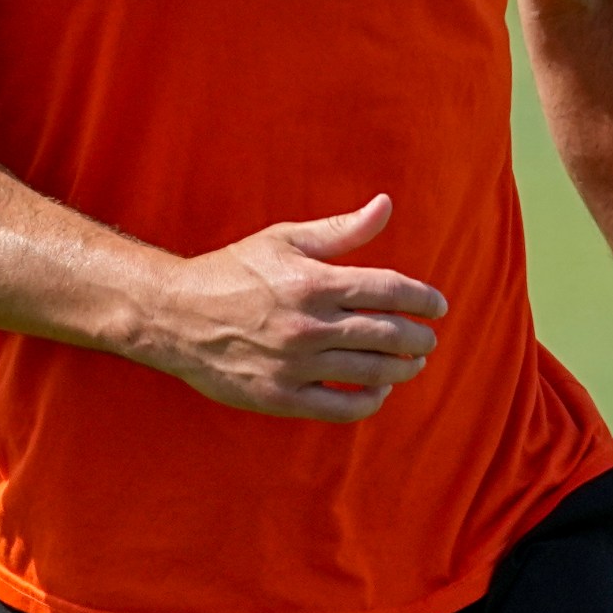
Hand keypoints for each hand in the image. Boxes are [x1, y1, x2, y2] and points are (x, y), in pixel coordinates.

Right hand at [134, 194, 447, 422]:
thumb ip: (341, 230)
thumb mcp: (284, 239)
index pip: (389, 290)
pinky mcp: (280, 397)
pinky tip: (378, 389)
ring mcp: (295, 365)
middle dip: (418, 336)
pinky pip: (340, 407)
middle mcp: (309, 325)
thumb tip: (386, 206)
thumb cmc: (232, 270)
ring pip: (370, 371)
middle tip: (429, 337)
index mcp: (314, 282)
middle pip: (387, 333)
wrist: (174, 316)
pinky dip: (369, 400)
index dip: (423, 299)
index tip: (438, 306)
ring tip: (413, 362)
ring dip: (402, 367)